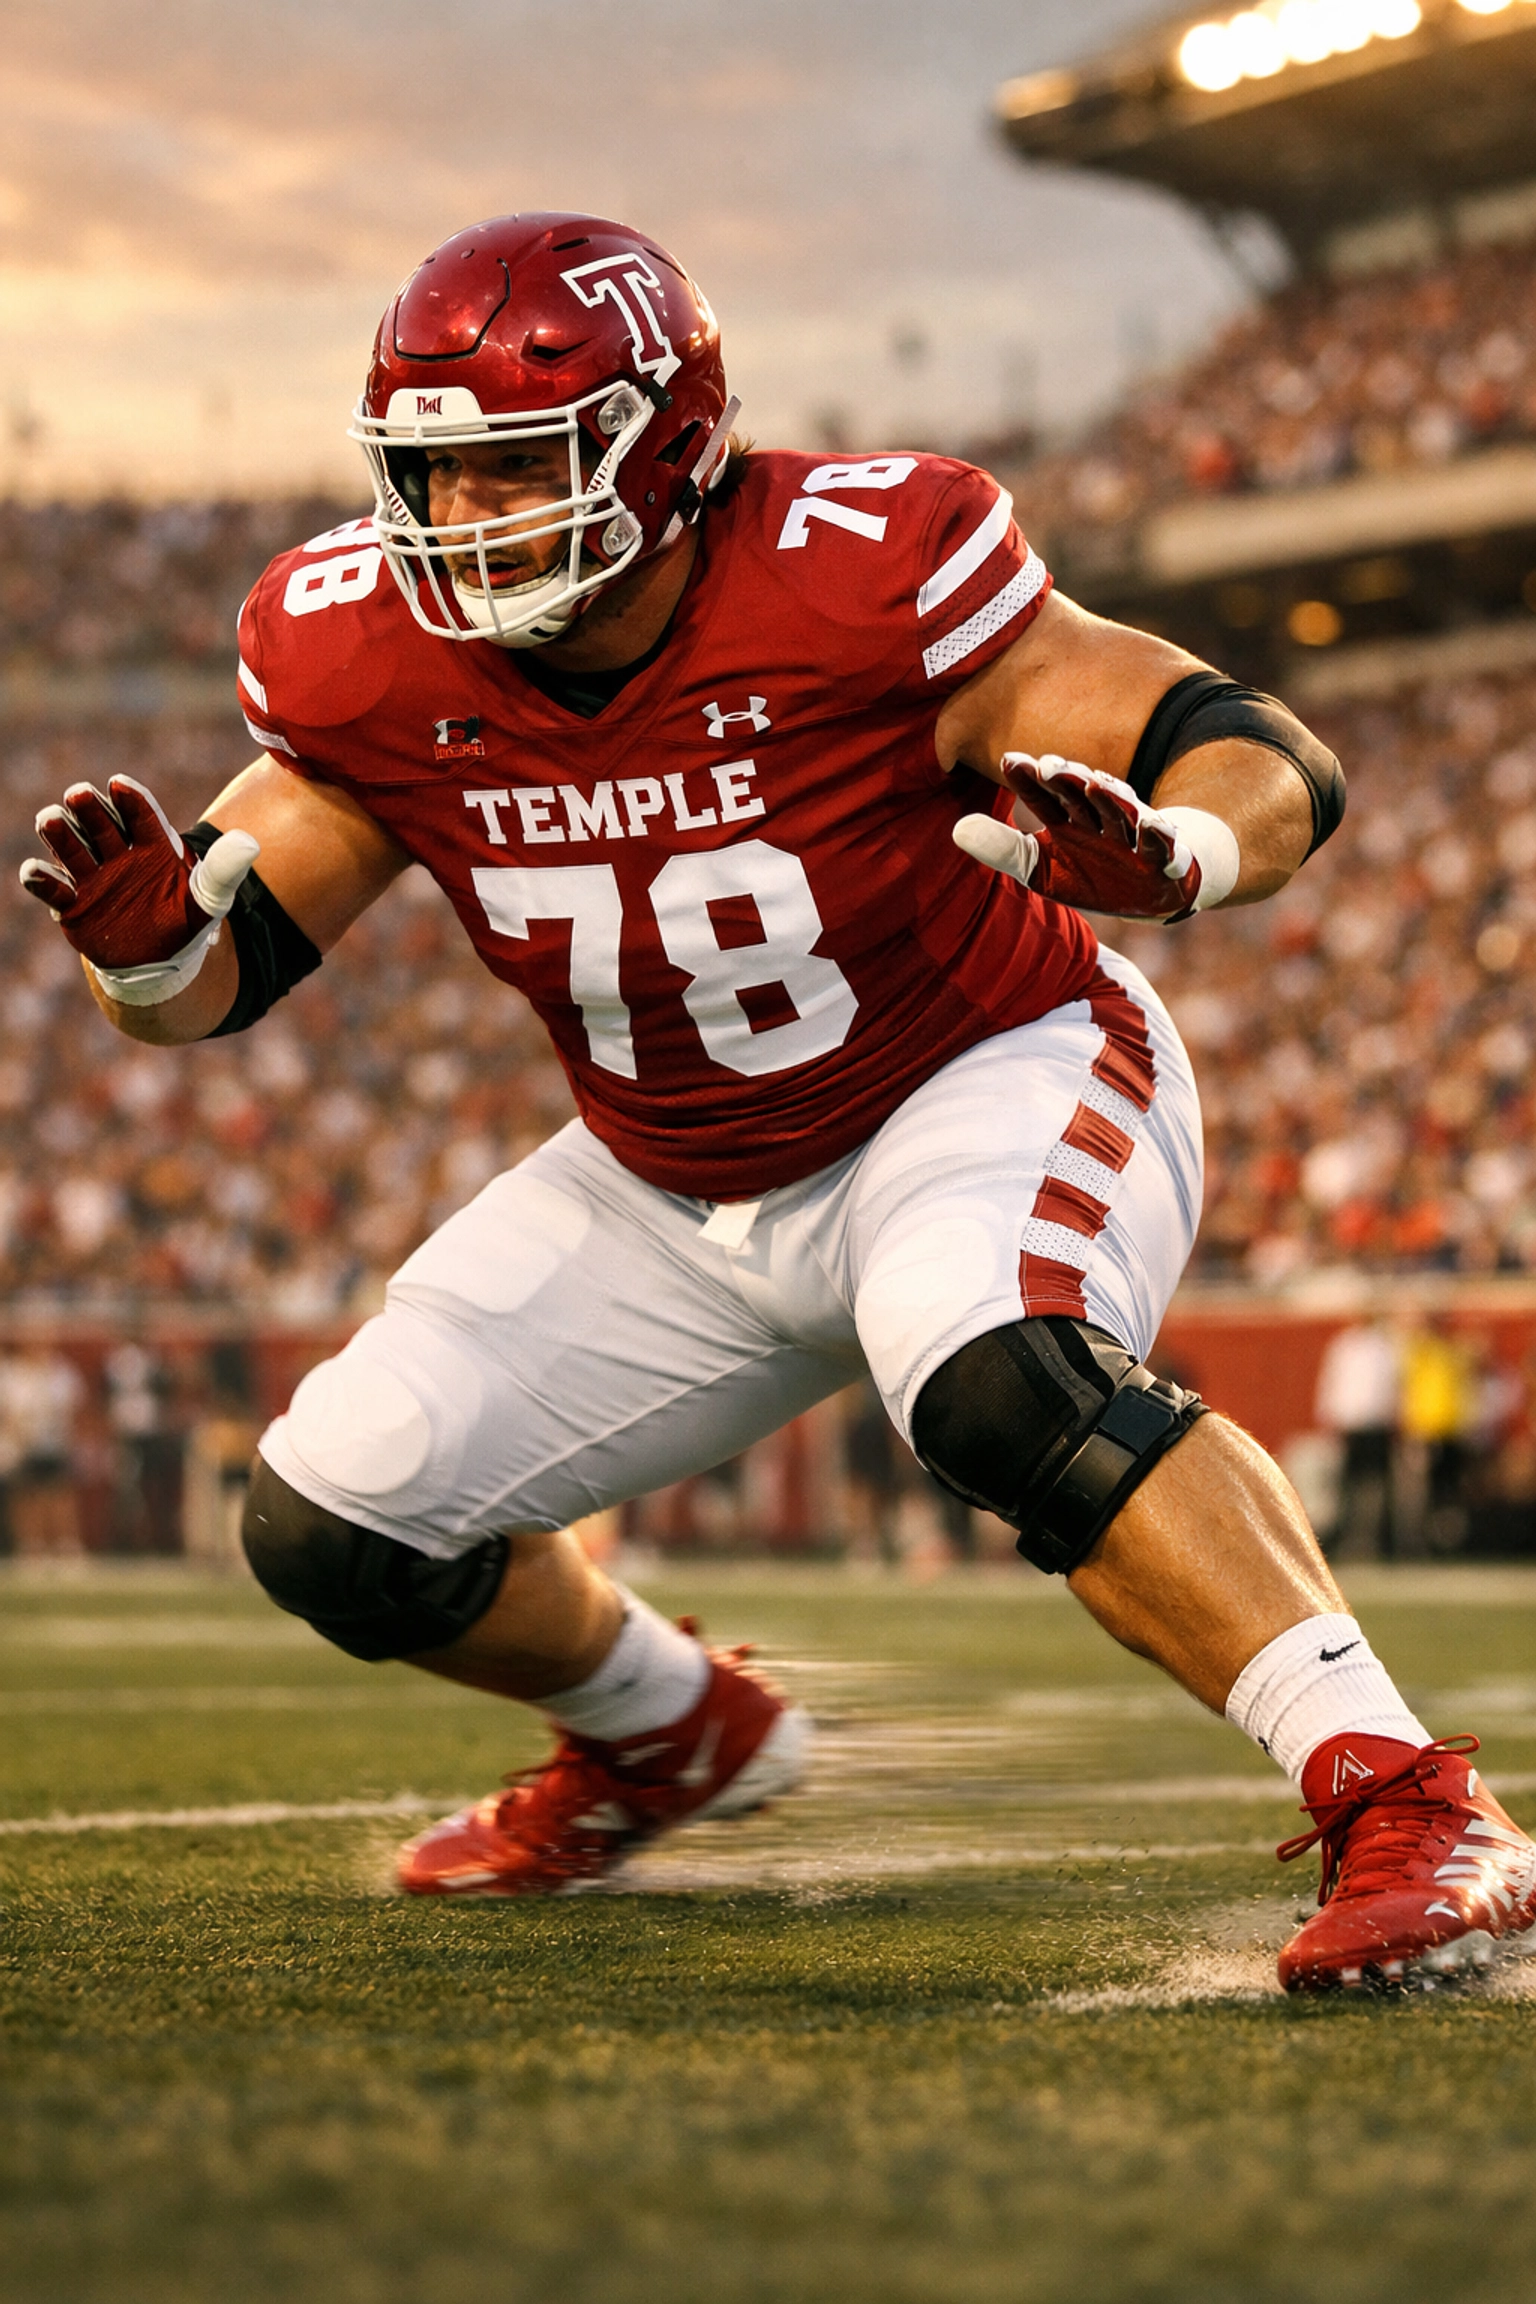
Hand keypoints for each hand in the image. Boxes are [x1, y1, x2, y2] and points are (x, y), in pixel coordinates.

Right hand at [20, 776, 257, 1002]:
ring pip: (72, 846)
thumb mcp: (209, 899)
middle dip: (89, 808)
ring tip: (52, 820)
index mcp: (153, 845)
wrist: (158, 963)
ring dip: (60, 833)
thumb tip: (251, 843)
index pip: (141, 815)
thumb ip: (224, 871)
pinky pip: (52, 886)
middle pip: (100, 823)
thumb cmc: (184, 923)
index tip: (119, 785)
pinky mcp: (73, 903)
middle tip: (79, 795)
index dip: (130, 800)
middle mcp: (118, 853)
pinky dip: (40, 878)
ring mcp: (93, 876)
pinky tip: (36, 871)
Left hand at [952, 752, 1237, 920]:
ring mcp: (1137, 837)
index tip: (1010, 759)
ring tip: (1097, 783)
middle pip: (1085, 794)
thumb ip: (1002, 848)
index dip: (1030, 778)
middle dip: (1070, 779)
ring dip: (1112, 797)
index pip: (1045, 794)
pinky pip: (1167, 847)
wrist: (1154, 891)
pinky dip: (1162, 838)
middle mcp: (1103, 819)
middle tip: (1050, 764)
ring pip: (1125, 812)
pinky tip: (1154, 826)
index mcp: (1071, 818)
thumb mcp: (1039, 868)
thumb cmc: (1093, 873)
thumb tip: (955, 827)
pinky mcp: (1168, 858)